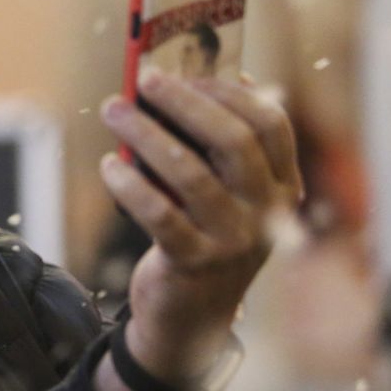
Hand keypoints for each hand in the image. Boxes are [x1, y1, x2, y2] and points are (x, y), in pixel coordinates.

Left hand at [98, 73, 301, 390]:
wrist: (192, 318)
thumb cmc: (202, 236)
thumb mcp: (224, 195)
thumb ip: (213, 149)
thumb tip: (183, 84)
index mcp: (282, 187)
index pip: (271, 125)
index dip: (230, 91)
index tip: (187, 72)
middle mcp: (266, 212)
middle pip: (233, 141)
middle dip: (186, 102)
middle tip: (145, 80)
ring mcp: (233, 240)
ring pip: (189, 173)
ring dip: (145, 134)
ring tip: (114, 110)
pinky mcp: (194, 263)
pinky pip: (158, 214)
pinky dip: (129, 184)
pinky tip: (108, 165)